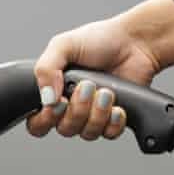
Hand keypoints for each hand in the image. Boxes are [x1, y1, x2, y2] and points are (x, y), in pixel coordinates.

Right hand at [27, 0, 173, 139]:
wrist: (136, 43)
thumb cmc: (101, 40)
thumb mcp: (63, 45)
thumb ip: (45, 68)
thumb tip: (46, 97)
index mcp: (54, 92)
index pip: (37, 122)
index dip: (44, 120)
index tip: (58, 103)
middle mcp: (71, 107)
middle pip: (64, 129)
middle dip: (77, 110)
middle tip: (87, 87)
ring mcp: (93, 115)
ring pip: (87, 133)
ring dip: (98, 113)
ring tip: (107, 91)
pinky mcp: (113, 119)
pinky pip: (109, 134)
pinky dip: (113, 121)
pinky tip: (118, 106)